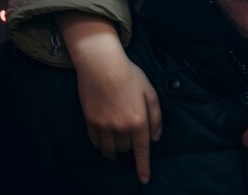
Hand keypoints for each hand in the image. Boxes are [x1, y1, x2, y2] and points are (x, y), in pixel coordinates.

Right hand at [57, 13, 162, 183]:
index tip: (144, 180)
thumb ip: (156, 116)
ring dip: (116, 150)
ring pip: (111, 149)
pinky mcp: (90, 123)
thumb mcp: (149, 91)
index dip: (143, 167)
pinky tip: (105, 144)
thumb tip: (156, 137)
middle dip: (131, 146)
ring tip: (118, 146)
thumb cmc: (130, 75)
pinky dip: (102, 146)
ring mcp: (104, 126)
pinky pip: (96, 143)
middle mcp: (121, 127)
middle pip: (126, 149)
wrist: (102, 66)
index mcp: (138, 120)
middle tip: (132, 134)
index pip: (142, 150)